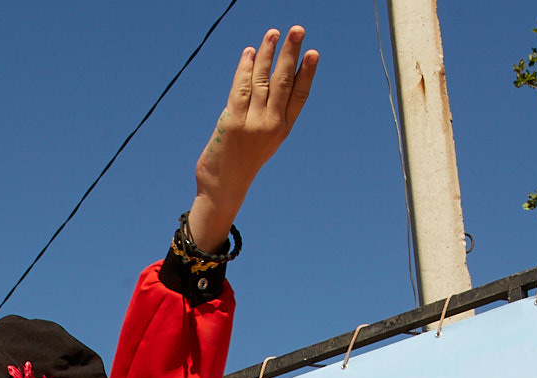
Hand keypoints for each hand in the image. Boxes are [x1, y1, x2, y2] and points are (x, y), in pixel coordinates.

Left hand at [190, 26, 318, 245]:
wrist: (223, 188)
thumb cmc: (241, 162)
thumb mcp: (263, 140)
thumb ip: (267, 113)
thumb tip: (262, 78)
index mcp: (283, 129)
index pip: (299, 95)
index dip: (307, 73)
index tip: (314, 53)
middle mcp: (271, 125)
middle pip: (283, 82)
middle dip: (290, 53)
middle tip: (298, 30)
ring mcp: (252, 123)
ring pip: (262, 80)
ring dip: (267, 53)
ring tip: (273, 33)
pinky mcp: (232, 122)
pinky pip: (240, 88)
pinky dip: (244, 68)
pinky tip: (250, 53)